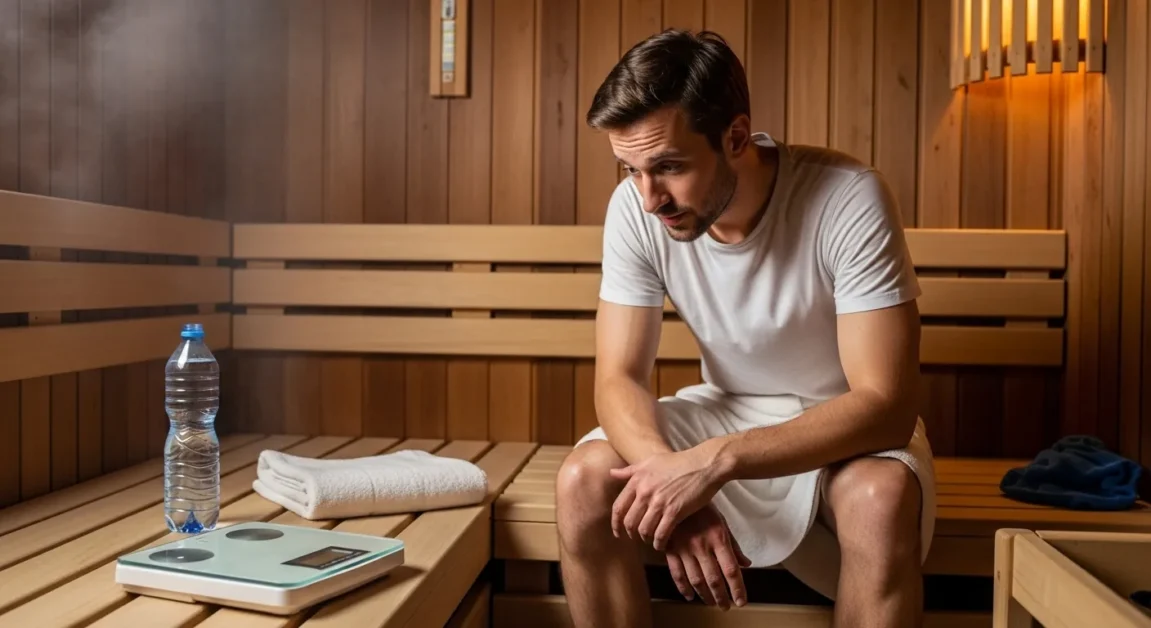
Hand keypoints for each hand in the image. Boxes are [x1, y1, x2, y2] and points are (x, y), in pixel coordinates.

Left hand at [609, 442, 725, 550]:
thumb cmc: (678, 461)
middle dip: (631, 534)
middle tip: (636, 538)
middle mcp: (645, 492)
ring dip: (646, 539)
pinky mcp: (675, 511)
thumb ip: (630, 470)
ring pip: (644, 530)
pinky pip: (661, 533)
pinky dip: (659, 542)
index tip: (617, 532)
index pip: (618, 507)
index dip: (615, 523)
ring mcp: (660, 502)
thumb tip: (612, 473)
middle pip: (630, 522)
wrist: (703, 464)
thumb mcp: (651, 461)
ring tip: (651, 540)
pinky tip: (662, 544)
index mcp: (637, 480)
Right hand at [664, 504, 751, 608]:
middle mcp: (702, 545)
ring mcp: (685, 548)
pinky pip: (676, 573)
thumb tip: (746, 564)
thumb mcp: (721, 522)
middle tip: (725, 606)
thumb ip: (733, 545)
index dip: (737, 589)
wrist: (676, 491)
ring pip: (696, 579)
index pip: (731, 570)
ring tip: (711, 603)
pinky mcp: (670, 548)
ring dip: (705, 595)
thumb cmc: (702, 507)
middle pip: (714, 579)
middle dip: (721, 597)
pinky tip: (689, 595)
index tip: (740, 601)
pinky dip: (683, 587)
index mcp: (718, 537)